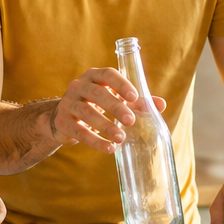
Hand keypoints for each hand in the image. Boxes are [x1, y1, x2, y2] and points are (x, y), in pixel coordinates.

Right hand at [47, 68, 166, 153]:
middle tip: (130, 120)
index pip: (107, 74)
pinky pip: (79, 131)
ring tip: (120, 138)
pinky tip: (109, 149)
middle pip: (96, 93)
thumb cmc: (95, 105)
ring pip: (86, 112)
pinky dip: (95, 141)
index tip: (134, 97)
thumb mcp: (114, 99)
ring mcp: (68, 103)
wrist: (63, 118)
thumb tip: (161, 104)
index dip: (121, 84)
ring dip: (105, 126)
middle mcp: (78, 86)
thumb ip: (136, 102)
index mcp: (94, 76)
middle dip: (114, 106)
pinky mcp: (62, 122)